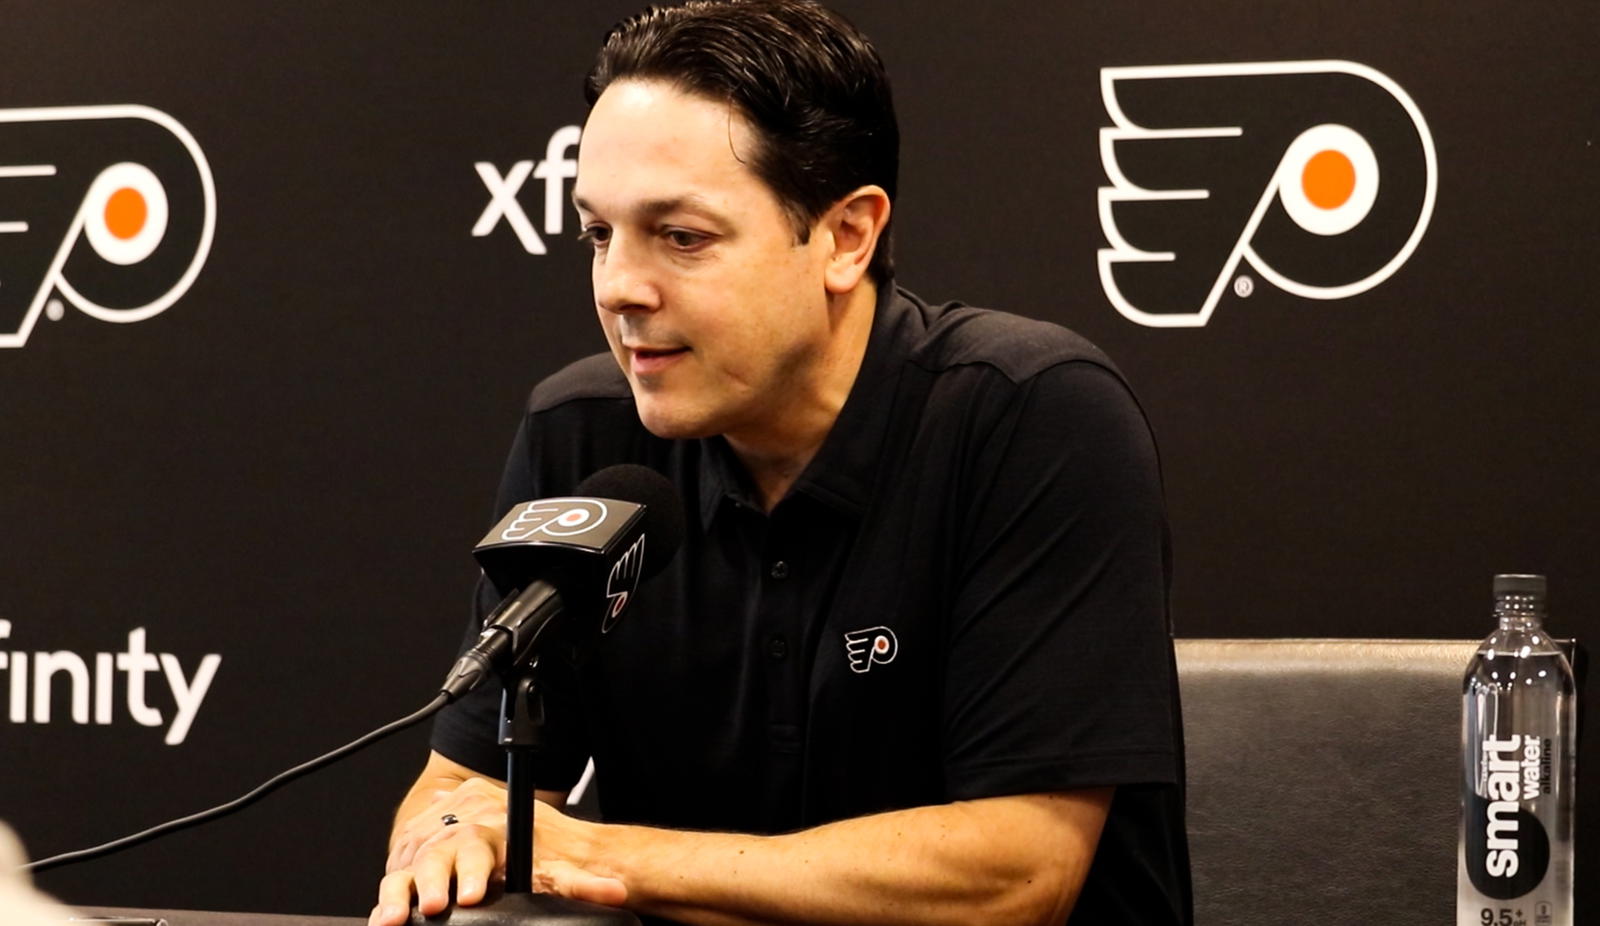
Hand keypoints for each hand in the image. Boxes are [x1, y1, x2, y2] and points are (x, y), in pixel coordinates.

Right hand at [368, 781, 626, 925]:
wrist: (476, 812)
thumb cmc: (516, 847)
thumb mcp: (553, 864)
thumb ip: (581, 882)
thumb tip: (617, 892)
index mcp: (488, 832)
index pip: (479, 845)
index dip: (474, 871)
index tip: (472, 894)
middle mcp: (453, 835)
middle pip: (438, 855)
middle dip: (432, 883)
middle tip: (432, 907)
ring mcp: (424, 848)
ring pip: (406, 867)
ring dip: (398, 893)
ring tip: (394, 918)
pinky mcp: (403, 864)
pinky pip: (390, 879)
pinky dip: (386, 899)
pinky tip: (382, 919)